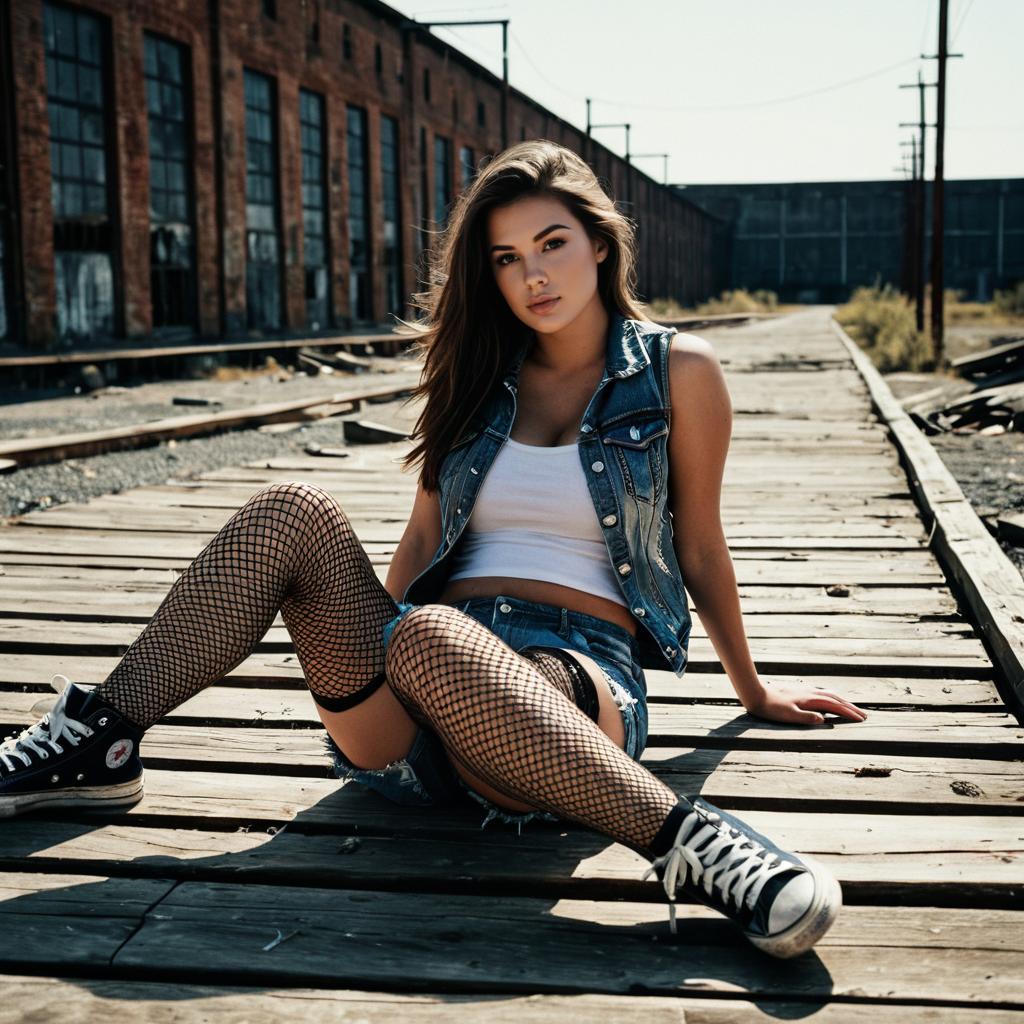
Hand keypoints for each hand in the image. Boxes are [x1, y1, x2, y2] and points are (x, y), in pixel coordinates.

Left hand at [744, 681, 868, 725]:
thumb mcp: (788, 715)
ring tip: (850, 707)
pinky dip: (831, 697)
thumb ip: (806, 718)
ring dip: (842, 701)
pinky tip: (828, 699)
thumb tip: (824, 720)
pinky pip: (821, 693)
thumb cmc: (771, 707)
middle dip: (850, 707)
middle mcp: (811, 692)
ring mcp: (805, 690)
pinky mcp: (799, 690)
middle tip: (864, 715)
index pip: (835, 706)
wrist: (756, 692)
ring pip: (829, 694)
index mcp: (811, 700)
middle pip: (836, 698)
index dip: (849, 713)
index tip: (862, 719)